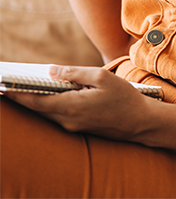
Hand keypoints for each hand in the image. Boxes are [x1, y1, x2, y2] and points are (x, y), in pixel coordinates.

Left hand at [6, 66, 150, 139]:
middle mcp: (68, 120)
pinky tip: (51, 94)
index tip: (4, 87)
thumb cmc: (123, 98)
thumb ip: (74, 73)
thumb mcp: (101, 77)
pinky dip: (50, 104)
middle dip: (22, 96)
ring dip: (37, 100)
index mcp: (71, 106)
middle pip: (38, 108)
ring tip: (24, 87)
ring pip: (48, 111)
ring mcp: (73, 126)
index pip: (36, 101)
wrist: (140, 122)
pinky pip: (59, 114)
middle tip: (8, 85)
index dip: (17, 94)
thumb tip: (52, 71)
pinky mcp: (79, 127)